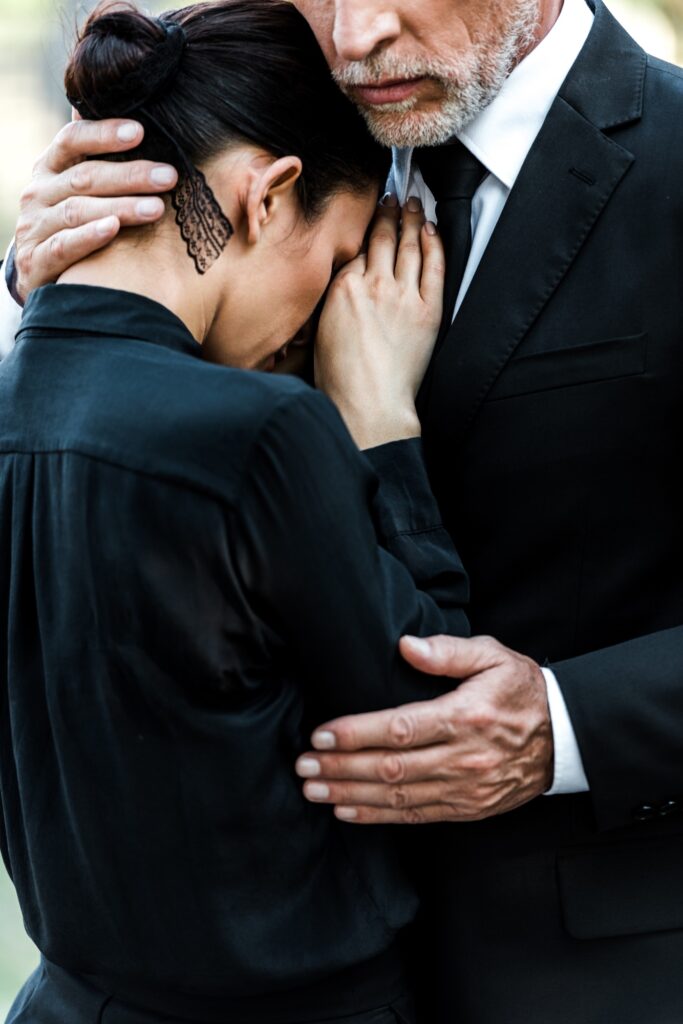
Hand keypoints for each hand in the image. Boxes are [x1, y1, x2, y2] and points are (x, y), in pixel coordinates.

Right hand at [13, 118, 177, 300]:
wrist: (35, 273)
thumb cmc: (69, 224)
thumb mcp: (77, 189)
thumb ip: (95, 157)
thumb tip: (128, 116)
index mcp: (50, 168)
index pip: (72, 139)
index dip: (104, 133)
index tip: (139, 131)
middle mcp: (38, 192)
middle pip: (85, 177)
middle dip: (130, 175)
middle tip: (168, 176)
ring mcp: (35, 226)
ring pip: (78, 210)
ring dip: (120, 207)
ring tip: (156, 208)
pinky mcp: (35, 260)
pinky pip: (64, 245)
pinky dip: (88, 236)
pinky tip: (113, 230)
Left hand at [295, 634, 553, 823]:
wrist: (565, 738)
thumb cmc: (522, 690)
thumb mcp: (493, 656)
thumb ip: (448, 651)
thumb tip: (406, 646)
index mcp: (465, 717)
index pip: (399, 728)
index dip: (356, 733)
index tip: (321, 734)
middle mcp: (462, 758)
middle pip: (390, 768)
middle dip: (341, 768)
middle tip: (303, 765)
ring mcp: (465, 789)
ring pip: (398, 797)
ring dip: (350, 795)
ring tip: (314, 789)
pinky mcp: (467, 808)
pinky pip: (416, 816)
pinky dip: (379, 816)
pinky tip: (348, 811)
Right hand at [315, 195, 443, 448]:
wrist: (368, 404)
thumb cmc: (341, 381)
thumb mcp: (320, 333)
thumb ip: (332, 302)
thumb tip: (343, 286)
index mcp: (342, 290)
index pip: (357, 249)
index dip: (365, 229)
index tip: (370, 217)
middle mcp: (373, 286)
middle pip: (383, 238)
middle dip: (389, 213)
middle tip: (393, 198)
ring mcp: (403, 296)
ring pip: (409, 246)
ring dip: (411, 219)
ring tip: (413, 204)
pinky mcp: (428, 311)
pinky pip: (434, 268)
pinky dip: (433, 245)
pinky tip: (431, 230)